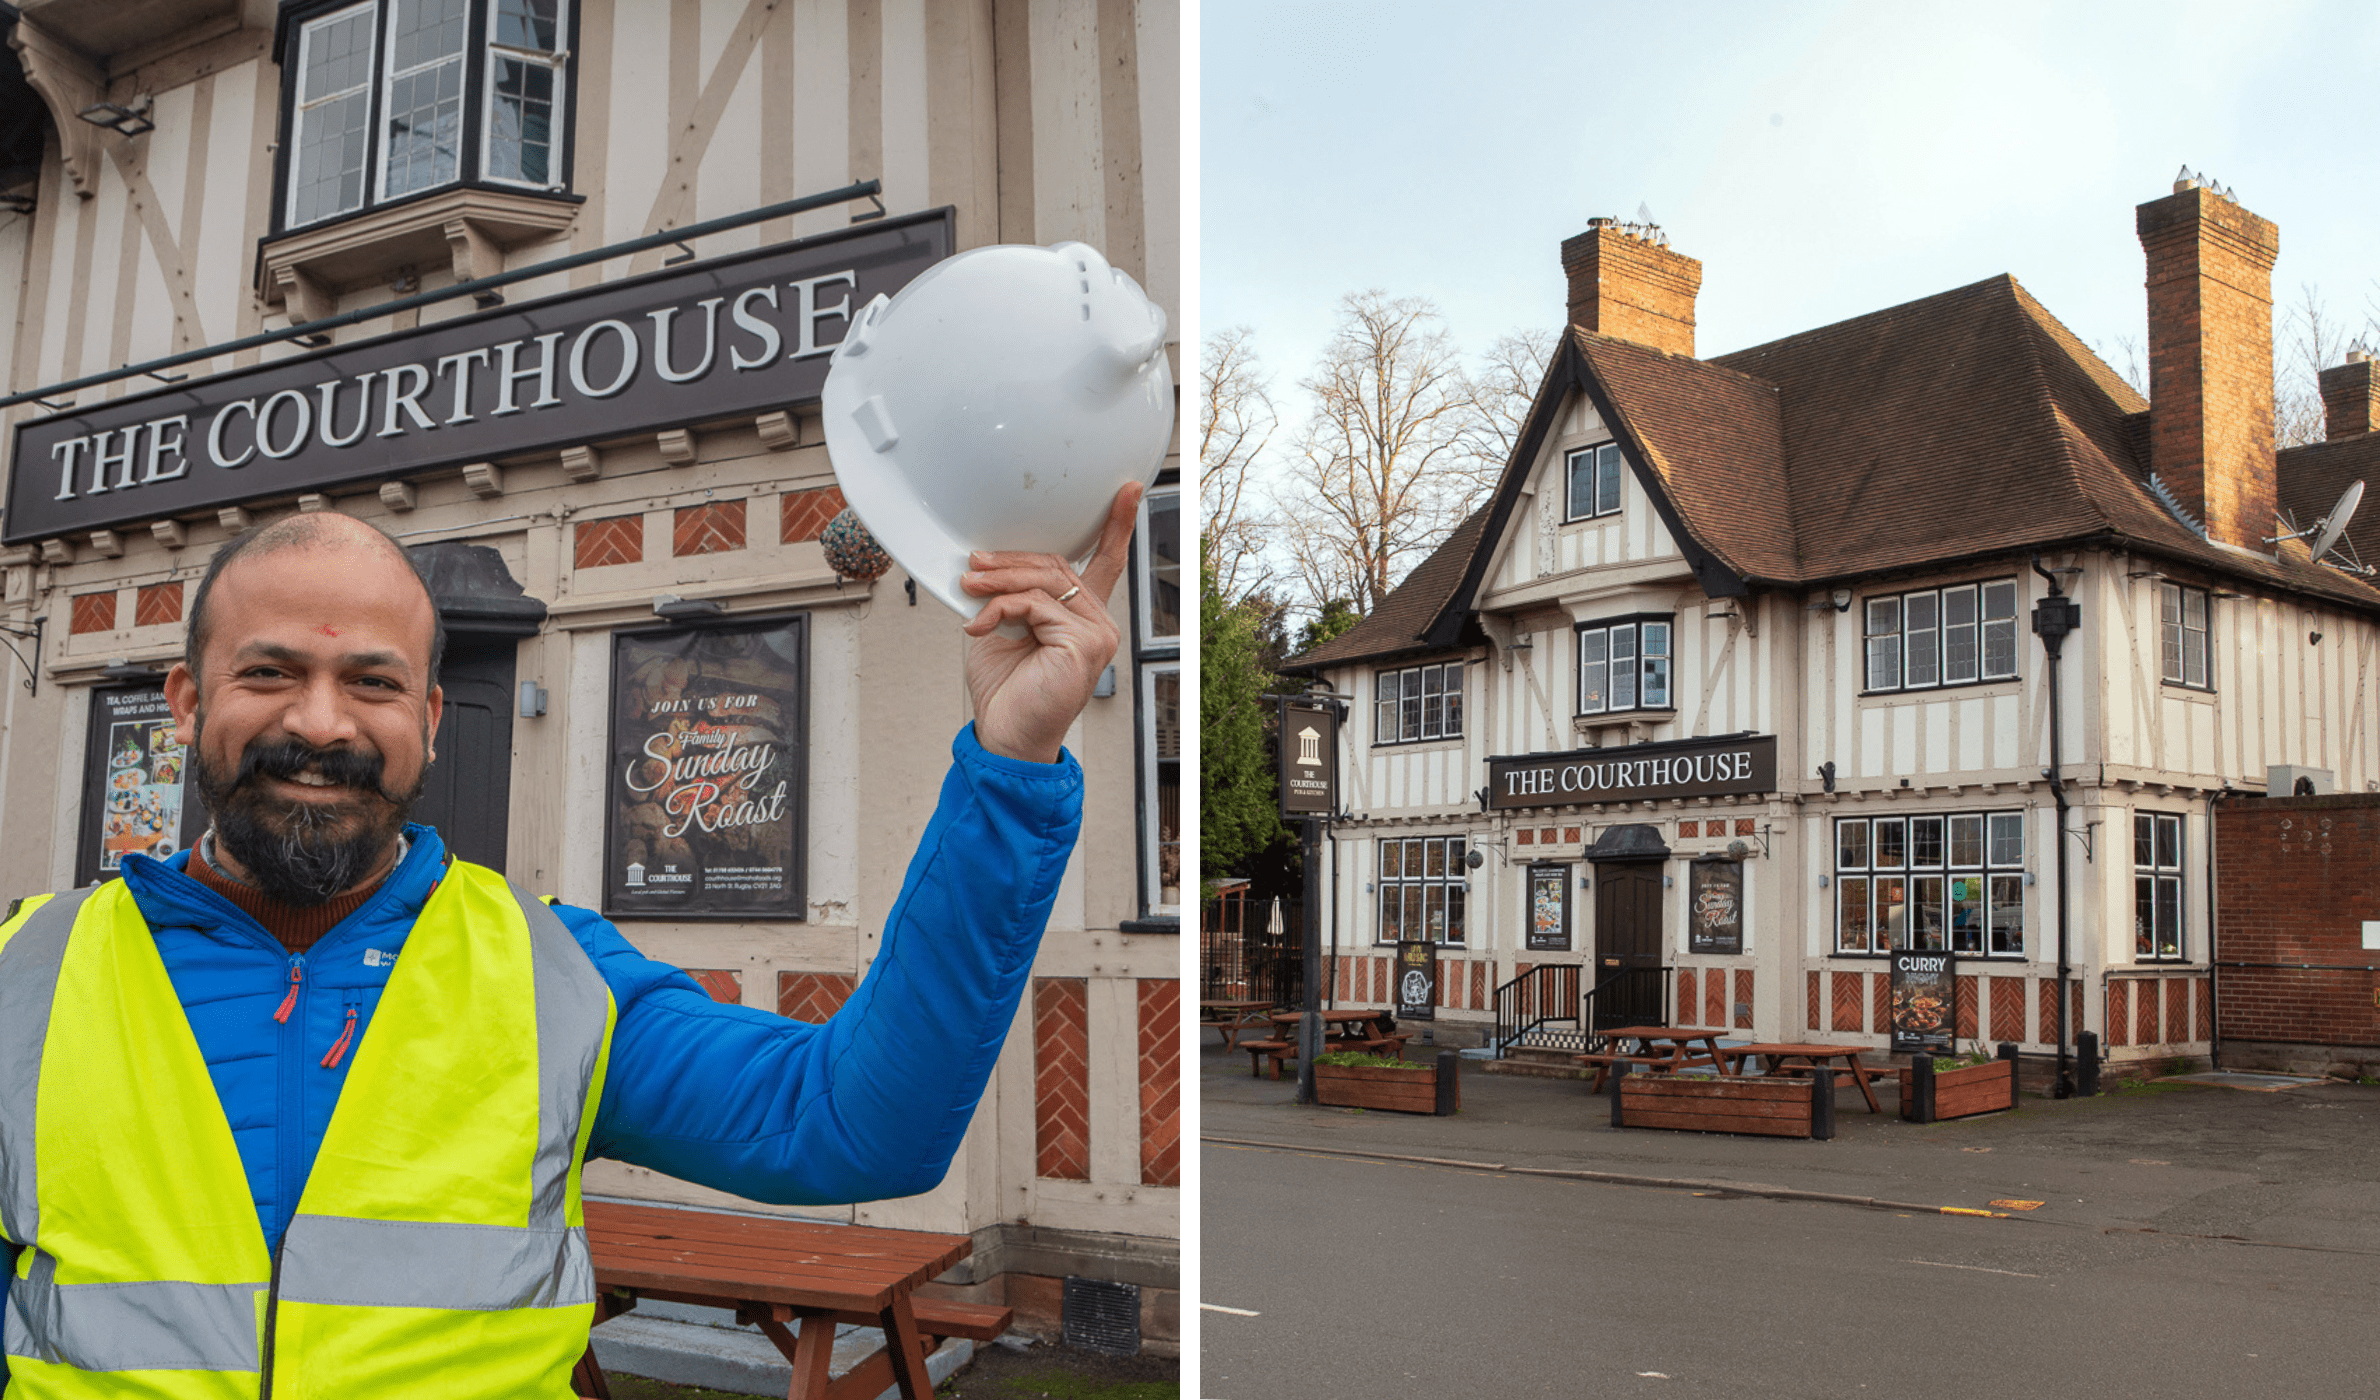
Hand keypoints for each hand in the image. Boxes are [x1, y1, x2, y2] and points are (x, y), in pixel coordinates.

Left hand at [959, 483, 1143, 763]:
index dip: (1117, 526)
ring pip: (1045, 582)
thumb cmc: (1007, 694)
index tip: (1127, 491)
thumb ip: (1011, 598)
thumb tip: (987, 565)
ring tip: (968, 585)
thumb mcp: (1004, 631)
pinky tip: (978, 626)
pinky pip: (1035, 605)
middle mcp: (1099, 625)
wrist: (1006, 740)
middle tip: (973, 564)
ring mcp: (1097, 635)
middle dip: (1010, 561)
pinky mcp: (1084, 645)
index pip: (1106, 564)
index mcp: (1084, 619)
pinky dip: (999, 609)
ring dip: (998, 581)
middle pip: (1058, 566)